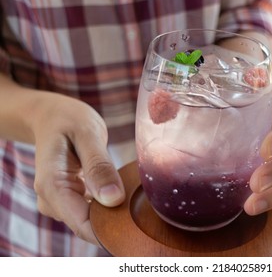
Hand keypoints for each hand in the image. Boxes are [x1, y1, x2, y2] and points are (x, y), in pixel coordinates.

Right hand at [32, 92, 124, 244]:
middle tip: (144, 206)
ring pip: (91, 222)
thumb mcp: (87, 134)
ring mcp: (58, 203)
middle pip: (89, 227)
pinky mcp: (68, 200)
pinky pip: (91, 213)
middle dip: (117, 222)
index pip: (83, 225)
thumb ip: (99, 166)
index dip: (112, 230)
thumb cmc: (68, 119)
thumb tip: (113, 199)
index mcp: (52, 186)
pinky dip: (108, 207)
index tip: (139, 223)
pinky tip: (122, 193)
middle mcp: (51, 201)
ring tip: (135, 196)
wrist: (51, 116)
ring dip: (114, 214)